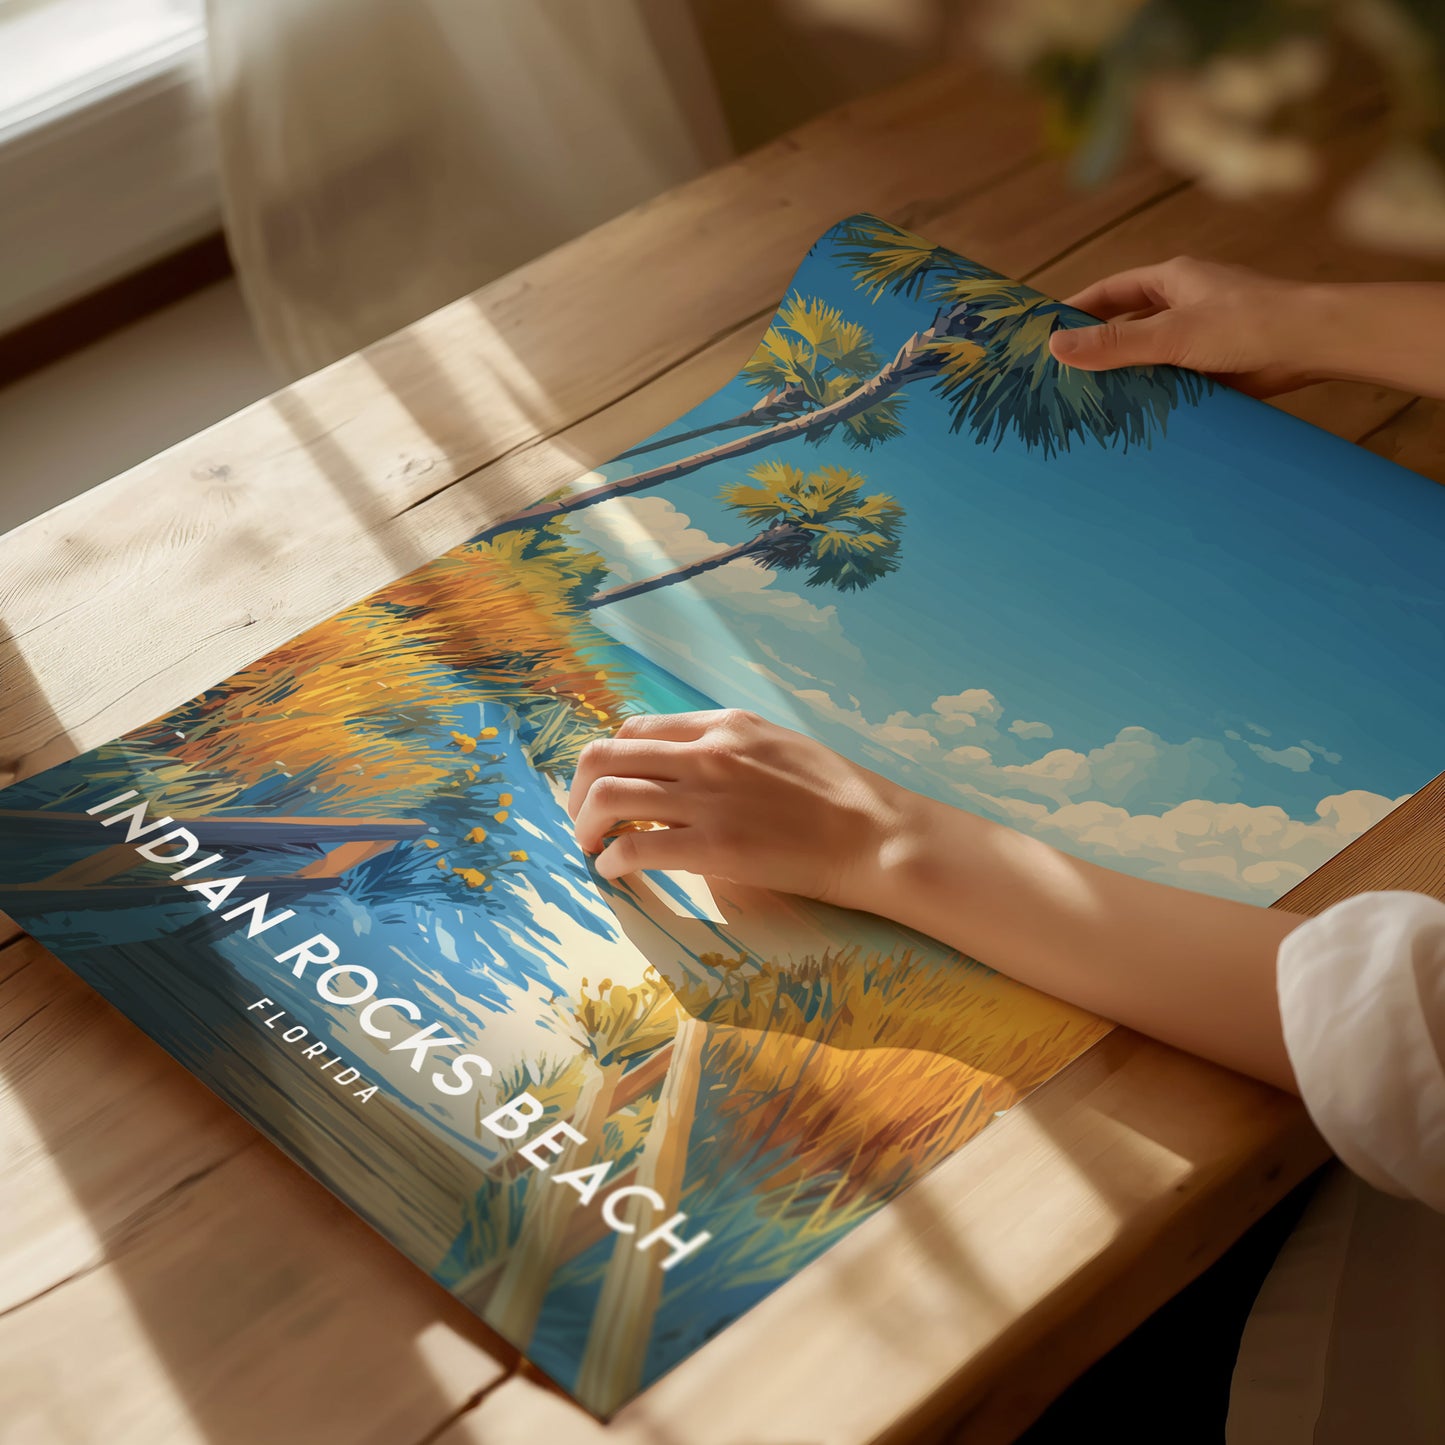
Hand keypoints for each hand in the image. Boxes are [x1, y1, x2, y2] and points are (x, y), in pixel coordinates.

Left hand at [567, 709, 911, 905]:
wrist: (876, 834)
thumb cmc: (837, 796)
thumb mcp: (775, 748)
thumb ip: (725, 753)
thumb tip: (680, 778)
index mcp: (722, 724)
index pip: (635, 729)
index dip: (610, 761)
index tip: (607, 788)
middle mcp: (706, 752)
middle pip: (605, 756)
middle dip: (579, 791)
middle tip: (584, 821)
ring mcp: (707, 798)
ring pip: (607, 796)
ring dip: (586, 825)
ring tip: (592, 848)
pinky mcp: (713, 846)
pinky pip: (634, 847)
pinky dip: (611, 861)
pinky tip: (616, 872)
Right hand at [1048, 256, 1319, 396]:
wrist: (1314, 345)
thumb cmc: (1248, 323)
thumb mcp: (1171, 334)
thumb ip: (1114, 343)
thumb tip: (1054, 347)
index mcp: (1173, 280)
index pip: (1110, 292)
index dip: (1077, 310)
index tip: (1044, 333)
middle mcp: (1185, 304)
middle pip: (1127, 325)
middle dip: (1098, 348)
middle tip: (1061, 376)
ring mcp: (1201, 336)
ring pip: (1150, 357)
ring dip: (1127, 376)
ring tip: (1089, 403)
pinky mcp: (1217, 367)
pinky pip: (1174, 381)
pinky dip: (1155, 396)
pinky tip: (1135, 417)